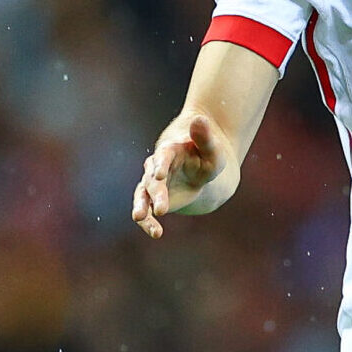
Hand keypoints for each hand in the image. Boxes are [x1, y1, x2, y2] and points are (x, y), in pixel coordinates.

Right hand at [131, 113, 230, 238]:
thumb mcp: (211, 148)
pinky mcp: (152, 197)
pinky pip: (146, 209)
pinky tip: (156, 232)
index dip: (161, 164)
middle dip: (156, 194)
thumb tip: (201, 119)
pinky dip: (148, 221)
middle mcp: (157, 166)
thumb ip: (205, 137)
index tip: (159, 175)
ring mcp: (153, 182)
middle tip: (160, 209)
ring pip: (142, 194)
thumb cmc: (207, 155)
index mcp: (170, 151)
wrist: (199, 164)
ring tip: (139, 218)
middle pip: (152, 179)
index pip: (163, 156)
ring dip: (141, 206)